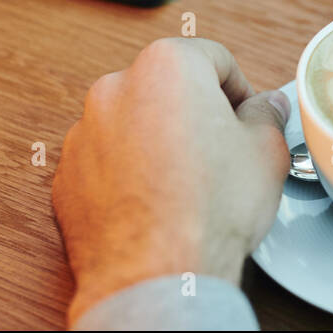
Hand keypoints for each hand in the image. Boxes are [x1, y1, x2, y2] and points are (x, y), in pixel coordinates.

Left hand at [52, 38, 290, 326]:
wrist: (156, 275)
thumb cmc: (207, 212)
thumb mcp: (265, 152)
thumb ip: (267, 115)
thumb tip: (266, 108)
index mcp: (166, 66)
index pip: (213, 58)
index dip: (239, 89)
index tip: (247, 116)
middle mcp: (116, 89)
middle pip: (167, 86)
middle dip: (193, 112)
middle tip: (220, 150)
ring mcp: (83, 132)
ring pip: (132, 121)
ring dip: (157, 140)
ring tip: (185, 182)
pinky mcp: (66, 174)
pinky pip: (105, 159)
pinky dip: (127, 172)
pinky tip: (154, 201)